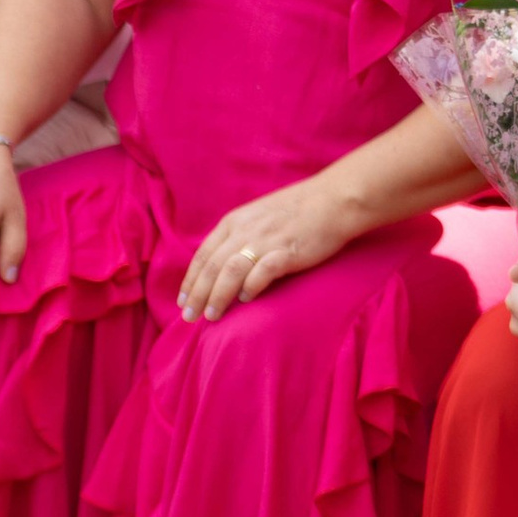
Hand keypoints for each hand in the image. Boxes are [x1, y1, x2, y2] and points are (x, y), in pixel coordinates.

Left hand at [176, 177, 353, 322]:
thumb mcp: (257, 217)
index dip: (190, 280)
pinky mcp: (288, 250)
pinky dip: (251, 286)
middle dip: (197, 294)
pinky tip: (246, 299)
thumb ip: (238, 238)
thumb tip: (221, 265)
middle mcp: (245, 230)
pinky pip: (263, 271)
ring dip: (218, 295)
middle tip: (189, 317)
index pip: (203, 254)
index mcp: (234, 222)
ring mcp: (266, 240)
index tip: (183, 301)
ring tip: (211, 316)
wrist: (334, 199)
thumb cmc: (297, 210)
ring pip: (230, 270)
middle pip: (212, 266)